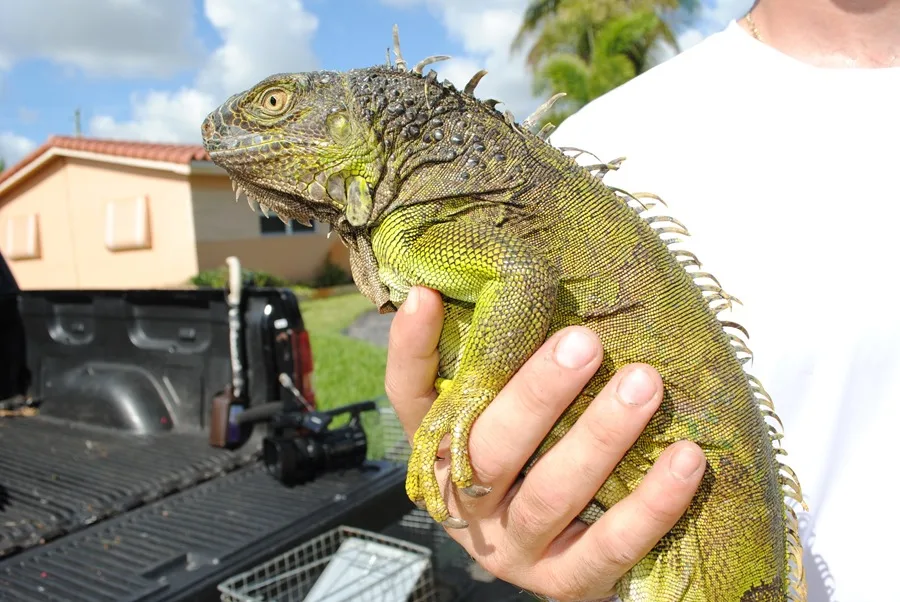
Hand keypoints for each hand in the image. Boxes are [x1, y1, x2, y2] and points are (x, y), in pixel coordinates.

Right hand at [385, 286, 706, 601]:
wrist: (553, 547)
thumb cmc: (526, 453)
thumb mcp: (495, 406)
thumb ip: (485, 355)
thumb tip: (449, 285)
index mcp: (440, 450)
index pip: (410, 397)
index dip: (412, 349)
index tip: (427, 295)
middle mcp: (466, 502)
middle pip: (490, 448)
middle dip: (537, 395)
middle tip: (583, 342)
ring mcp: (514, 548)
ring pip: (552, 494)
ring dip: (600, 439)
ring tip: (644, 384)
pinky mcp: (565, 581)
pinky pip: (610, 546)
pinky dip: (652, 505)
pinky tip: (686, 458)